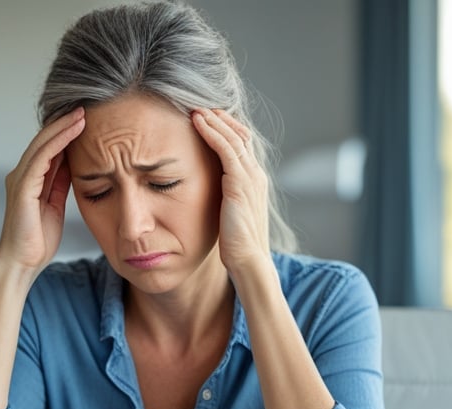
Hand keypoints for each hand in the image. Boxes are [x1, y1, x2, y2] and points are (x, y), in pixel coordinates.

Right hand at [0, 107, 85, 275]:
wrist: (22, 263)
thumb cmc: (38, 240)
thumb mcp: (54, 205)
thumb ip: (59, 184)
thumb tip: (73, 163)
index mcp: (30, 179)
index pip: (49, 148)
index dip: (66, 132)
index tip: (86, 119)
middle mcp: (21, 174)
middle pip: (44, 140)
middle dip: (64, 123)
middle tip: (86, 107)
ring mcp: (20, 179)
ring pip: (43, 144)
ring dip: (63, 127)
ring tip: (83, 113)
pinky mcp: (22, 187)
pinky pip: (42, 157)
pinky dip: (58, 142)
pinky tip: (73, 130)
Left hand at [192, 109, 272, 279]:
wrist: (248, 260)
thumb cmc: (236, 244)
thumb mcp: (230, 215)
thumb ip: (224, 198)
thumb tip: (210, 195)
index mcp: (254, 181)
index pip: (242, 145)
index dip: (226, 129)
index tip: (208, 118)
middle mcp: (256, 175)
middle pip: (240, 135)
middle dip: (221, 118)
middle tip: (201, 105)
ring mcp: (250, 177)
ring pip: (233, 138)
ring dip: (214, 120)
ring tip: (196, 108)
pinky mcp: (240, 183)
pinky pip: (225, 149)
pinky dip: (212, 132)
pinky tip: (198, 122)